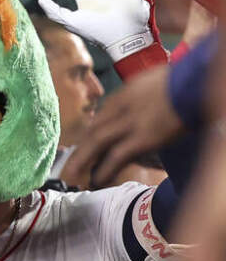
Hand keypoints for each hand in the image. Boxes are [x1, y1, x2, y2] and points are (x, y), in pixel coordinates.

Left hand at [62, 64, 183, 186]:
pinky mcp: (142, 138)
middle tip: (67, 166)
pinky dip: (104, 169)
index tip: (82, 146)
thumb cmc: (180, 81)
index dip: (89, 135)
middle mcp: (121, 108)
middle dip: (78, 150)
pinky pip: (117, 156)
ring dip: (82, 161)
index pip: (100, 117)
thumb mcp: (152, 82)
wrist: (193, 82)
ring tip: (72, 176)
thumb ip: (139, 95)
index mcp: (124, 94)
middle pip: (93, 131)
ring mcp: (130, 124)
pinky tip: (97, 180)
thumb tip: (134, 104)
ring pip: (97, 143)